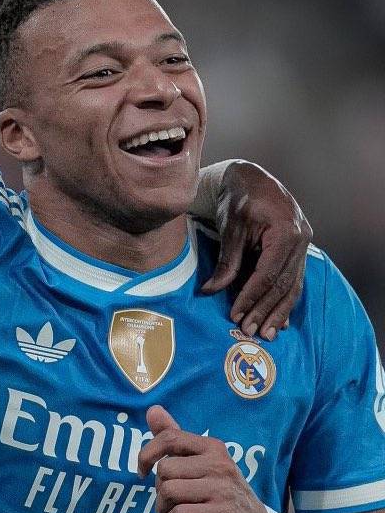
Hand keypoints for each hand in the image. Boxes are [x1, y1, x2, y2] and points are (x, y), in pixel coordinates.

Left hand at [137, 405, 268, 512]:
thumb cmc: (222, 494)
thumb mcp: (202, 463)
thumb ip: (175, 438)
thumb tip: (153, 409)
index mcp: (212, 448)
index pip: (169, 438)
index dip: (147, 454)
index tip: (143, 471)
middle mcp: (219, 464)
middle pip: (165, 469)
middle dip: (158, 490)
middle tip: (171, 502)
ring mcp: (222, 489)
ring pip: (169, 491)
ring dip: (162, 510)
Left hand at [201, 161, 311, 340]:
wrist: (251, 179)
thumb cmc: (238, 199)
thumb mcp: (230, 228)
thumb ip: (226, 261)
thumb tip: (210, 291)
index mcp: (286, 232)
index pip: (268, 274)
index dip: (252, 297)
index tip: (236, 315)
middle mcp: (301, 240)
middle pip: (284, 284)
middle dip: (266, 310)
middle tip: (251, 331)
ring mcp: (303, 246)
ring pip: (293, 286)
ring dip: (279, 311)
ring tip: (268, 333)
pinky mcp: (298, 251)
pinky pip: (293, 280)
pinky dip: (285, 300)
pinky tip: (280, 320)